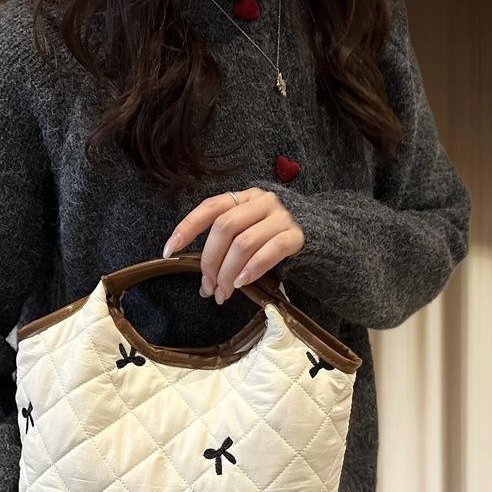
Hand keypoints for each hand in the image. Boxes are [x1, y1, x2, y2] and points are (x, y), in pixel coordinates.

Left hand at [161, 187, 303, 304]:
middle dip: (210, 261)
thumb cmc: (275, 234)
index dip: (186, 228)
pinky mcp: (297, 236)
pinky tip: (241, 283)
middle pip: (225, 228)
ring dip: (228, 272)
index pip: (209, 208)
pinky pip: (271, 251)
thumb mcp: (250, 228)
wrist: (322, 231)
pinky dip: (253, 269)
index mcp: (244, 197)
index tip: (169, 251)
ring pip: (244, 243)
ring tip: (223, 294)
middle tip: (207, 288)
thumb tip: (204, 279)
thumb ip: (228, 242)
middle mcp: (261, 202)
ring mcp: (281, 217)